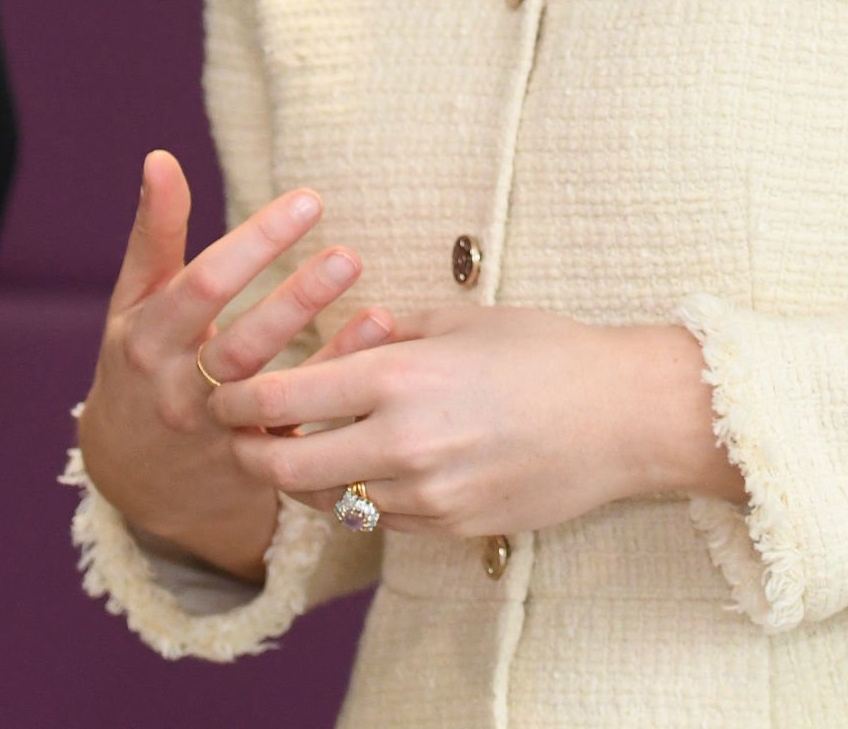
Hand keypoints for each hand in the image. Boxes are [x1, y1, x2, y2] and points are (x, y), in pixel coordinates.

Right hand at [73, 151, 378, 577]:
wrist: (133, 475)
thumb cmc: (137, 363)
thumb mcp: (132, 302)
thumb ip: (153, 234)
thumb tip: (161, 157)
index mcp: (148, 339)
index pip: (203, 286)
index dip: (255, 244)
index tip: (308, 201)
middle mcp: (179, 388)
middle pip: (242, 344)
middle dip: (297, 299)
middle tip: (349, 253)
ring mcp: (218, 432)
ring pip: (275, 391)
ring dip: (328, 345)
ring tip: (371, 295)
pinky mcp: (253, 463)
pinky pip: (303, 425)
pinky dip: (339, 382)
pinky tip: (379, 336)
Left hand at [206, 306, 742, 538]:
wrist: (624, 415)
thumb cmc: (546, 350)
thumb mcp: (459, 320)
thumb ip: (388, 331)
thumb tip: (340, 334)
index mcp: (399, 377)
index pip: (282, 400)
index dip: (237, 402)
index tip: (224, 396)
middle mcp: (404, 442)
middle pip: (285, 470)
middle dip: (250, 457)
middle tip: (241, 441)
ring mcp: (429, 494)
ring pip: (332, 502)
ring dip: (307, 481)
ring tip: (305, 451)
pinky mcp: (453, 527)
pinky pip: (384, 520)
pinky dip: (365, 497)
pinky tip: (375, 468)